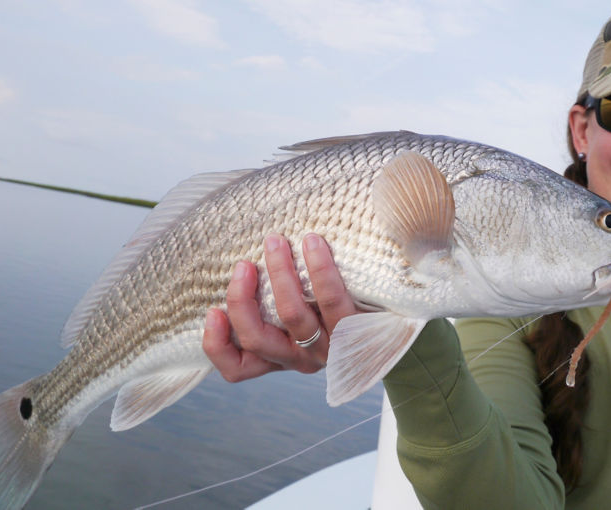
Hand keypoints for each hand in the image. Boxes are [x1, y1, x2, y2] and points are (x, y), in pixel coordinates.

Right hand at [202, 233, 357, 381]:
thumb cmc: (337, 309)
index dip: (216, 346)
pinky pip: (333, 300)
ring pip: (293, 317)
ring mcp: (330, 348)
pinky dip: (320, 270)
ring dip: (279, 275)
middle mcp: (302, 359)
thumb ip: (272, 302)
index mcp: (281, 358)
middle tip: (243, 264)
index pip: (237, 369)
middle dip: (242, 299)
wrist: (399, 323)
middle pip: (258, 339)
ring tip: (276, 241)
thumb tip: (240, 259)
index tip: (211, 311)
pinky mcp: (358, 331)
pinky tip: (313, 243)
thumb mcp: (301, 314)